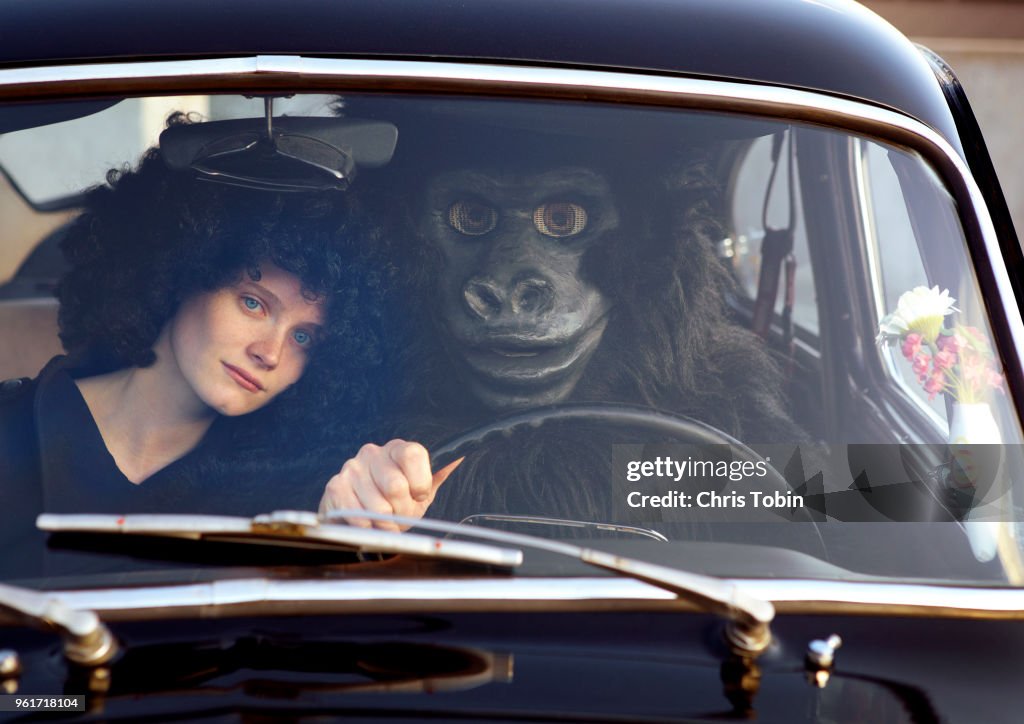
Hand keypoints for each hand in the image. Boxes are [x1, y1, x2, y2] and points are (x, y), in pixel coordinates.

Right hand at [318, 439, 461, 530]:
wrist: (356, 516)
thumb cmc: (393, 502)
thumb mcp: (420, 491)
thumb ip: (437, 475)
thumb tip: (460, 455)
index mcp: (398, 449)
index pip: (414, 455)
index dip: (420, 483)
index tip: (419, 495)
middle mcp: (373, 452)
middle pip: (396, 486)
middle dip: (402, 510)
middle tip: (399, 515)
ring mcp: (352, 468)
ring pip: (378, 508)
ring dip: (385, 524)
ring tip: (383, 520)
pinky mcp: (335, 487)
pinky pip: (358, 516)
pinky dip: (368, 527)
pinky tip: (367, 523)